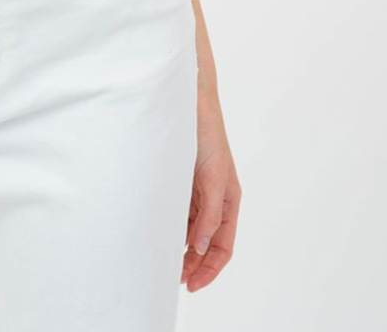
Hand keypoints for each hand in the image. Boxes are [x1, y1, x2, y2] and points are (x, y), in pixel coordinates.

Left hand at [182, 89, 240, 291]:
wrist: (188, 101)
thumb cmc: (206, 134)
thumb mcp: (213, 177)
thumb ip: (210, 213)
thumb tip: (201, 247)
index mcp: (229, 200)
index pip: (222, 246)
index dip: (209, 269)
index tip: (191, 285)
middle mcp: (214, 199)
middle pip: (205, 243)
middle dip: (192, 264)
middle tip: (172, 279)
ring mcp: (196, 191)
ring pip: (190, 230)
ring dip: (180, 248)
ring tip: (162, 263)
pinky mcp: (180, 180)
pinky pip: (177, 212)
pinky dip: (170, 227)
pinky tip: (158, 235)